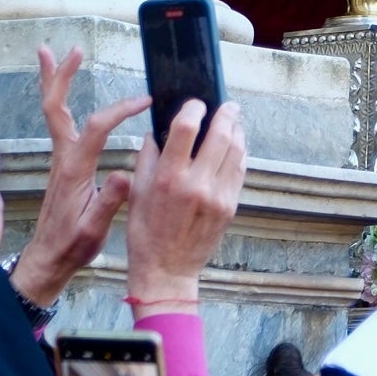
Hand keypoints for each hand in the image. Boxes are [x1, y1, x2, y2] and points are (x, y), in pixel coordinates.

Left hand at [11, 47, 150, 307]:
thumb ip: (109, 201)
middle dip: (62, 76)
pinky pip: (57, 121)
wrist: (48, 259)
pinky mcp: (61, 162)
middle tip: (72, 49)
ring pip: (52, 110)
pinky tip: (62, 90)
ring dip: (54, 80)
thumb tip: (125, 174)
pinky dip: (57, 98)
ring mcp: (60, 158)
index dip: (121, 109)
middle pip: (55, 107)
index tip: (146, 101)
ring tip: (54, 53)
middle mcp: (63, 157)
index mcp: (74, 169)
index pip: (97, 126)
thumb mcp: (95, 229)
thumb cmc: (72, 246)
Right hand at [126, 91, 248, 311]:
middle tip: (227, 105)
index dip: (193, 109)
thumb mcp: (136, 193)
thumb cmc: (146, 233)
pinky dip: (239, 154)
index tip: (195, 104)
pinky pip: (240, 171)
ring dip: (237, 131)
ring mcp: (217, 196)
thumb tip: (157, 131)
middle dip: (226, 113)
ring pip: (237, 150)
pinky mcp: (230, 206)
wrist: (167, 270)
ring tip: (233, 123)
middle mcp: (196, 184)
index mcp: (168, 178)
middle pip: (221, 134)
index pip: (186, 128)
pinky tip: (234, 148)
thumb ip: (147, 158)